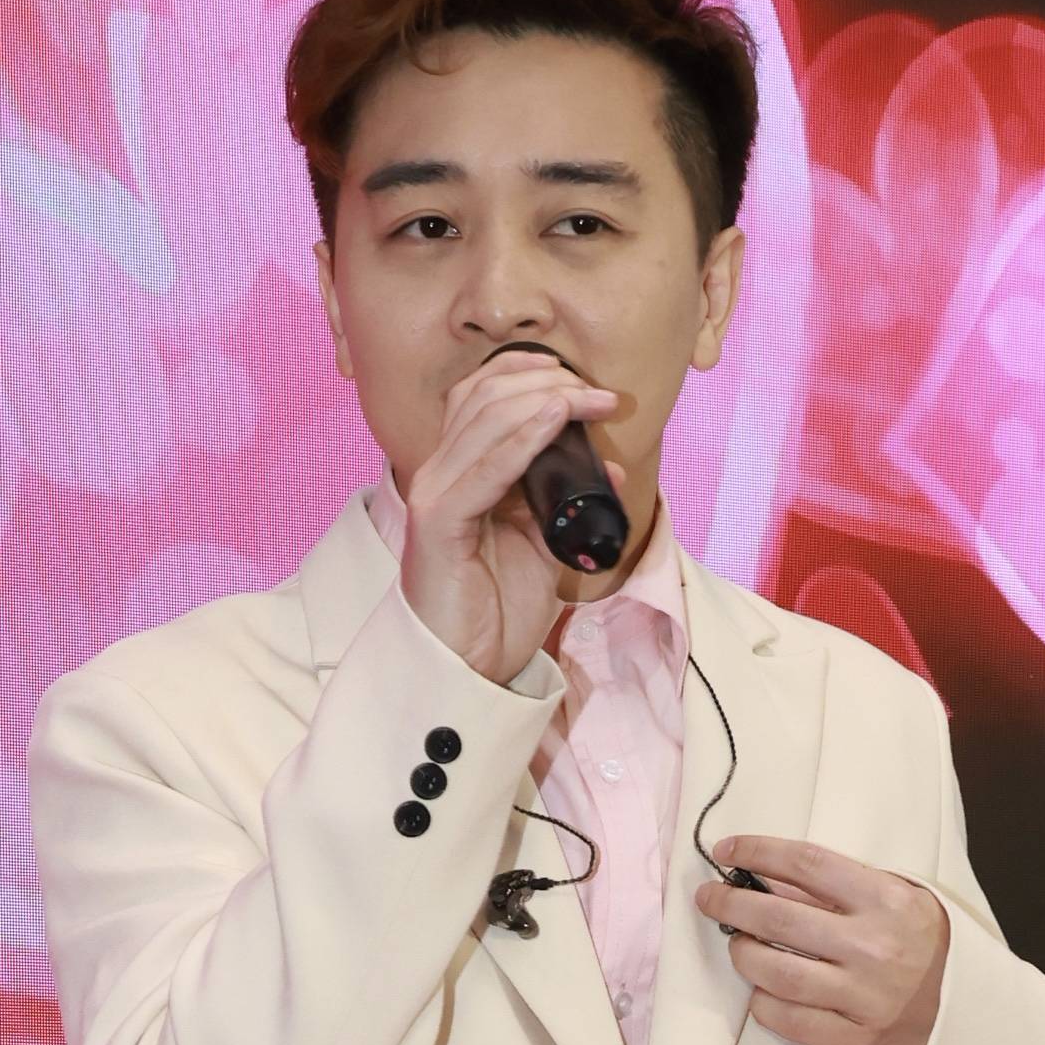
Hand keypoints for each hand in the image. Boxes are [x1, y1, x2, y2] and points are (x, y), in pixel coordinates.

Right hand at [392, 352, 623, 689]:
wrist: (470, 670)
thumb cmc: (498, 611)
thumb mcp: (540, 546)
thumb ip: (564, 505)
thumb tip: (610, 470)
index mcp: (458, 473)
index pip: (482, 395)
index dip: (529, 374)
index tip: (584, 383)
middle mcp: (439, 474)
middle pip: (484, 396)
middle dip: (546, 382)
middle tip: (598, 395)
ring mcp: (434, 495)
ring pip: (484, 419)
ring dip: (544, 400)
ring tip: (589, 401)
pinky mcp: (437, 523)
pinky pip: (484, 468)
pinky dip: (523, 438)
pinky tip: (555, 420)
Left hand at [696, 837, 949, 1044]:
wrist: (967, 1016)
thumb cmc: (923, 946)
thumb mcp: (898, 899)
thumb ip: (840, 887)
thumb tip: (766, 875)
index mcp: (888, 902)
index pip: (806, 864)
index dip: (757, 851)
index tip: (728, 850)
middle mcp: (874, 949)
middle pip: (778, 918)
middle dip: (731, 902)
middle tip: (709, 897)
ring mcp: (863, 999)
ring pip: (775, 973)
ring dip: (743, 953)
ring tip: (739, 943)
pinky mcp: (853, 1040)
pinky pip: (786, 1019)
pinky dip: (762, 1001)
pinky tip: (761, 988)